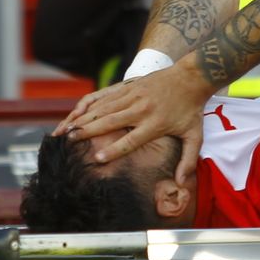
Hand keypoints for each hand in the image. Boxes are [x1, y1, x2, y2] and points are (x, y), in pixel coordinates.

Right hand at [54, 61, 214, 183]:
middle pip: (110, 122)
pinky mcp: (128, 86)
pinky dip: (88, 104)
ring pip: (102, 108)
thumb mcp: (194, 136)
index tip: (97, 158)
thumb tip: (182, 183)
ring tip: (65, 129)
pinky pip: (103, 95)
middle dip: (87, 132)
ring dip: (82, 118)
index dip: (113, 149)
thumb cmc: (191, 109)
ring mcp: (132, 95)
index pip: (131, 140)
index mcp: (155, 123)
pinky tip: (75, 112)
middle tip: (69, 142)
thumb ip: (188, 160)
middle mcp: (141, 109)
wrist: (192, 76)